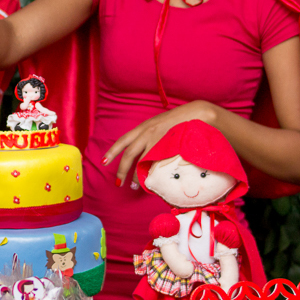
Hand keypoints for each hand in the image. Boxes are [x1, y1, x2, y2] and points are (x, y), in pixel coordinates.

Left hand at [102, 100, 216, 185]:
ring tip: (134, 186)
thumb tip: (145, 149)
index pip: (123, 140)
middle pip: (129, 154)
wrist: (196, 114)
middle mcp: (147, 133)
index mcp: (144, 127)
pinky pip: (155, 163)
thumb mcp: (160, 124)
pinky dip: (150, 173)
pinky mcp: (168, 148)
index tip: (104, 161)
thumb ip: (150, 134)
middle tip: (118, 182)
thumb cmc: (180, 120)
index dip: (112, 151)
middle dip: (121, 169)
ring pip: (141, 161)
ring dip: (136, 175)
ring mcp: (157, 140)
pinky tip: (149, 180)